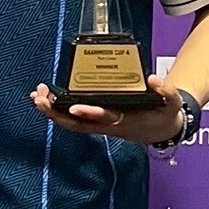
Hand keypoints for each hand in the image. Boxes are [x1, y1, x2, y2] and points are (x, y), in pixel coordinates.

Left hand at [30, 75, 185, 144]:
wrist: (161, 129)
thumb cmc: (163, 114)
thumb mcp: (171, 103)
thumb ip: (165, 91)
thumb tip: (153, 79)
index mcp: (125, 120)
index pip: (105, 118)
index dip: (90, 113)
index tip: (74, 107)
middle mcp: (107, 124)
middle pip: (78, 124)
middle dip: (57, 114)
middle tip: (41, 99)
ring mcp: (98, 124)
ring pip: (71, 123)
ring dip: (52, 111)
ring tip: (37, 96)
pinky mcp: (94, 120)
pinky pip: (71, 119)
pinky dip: (56, 110)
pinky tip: (44, 98)